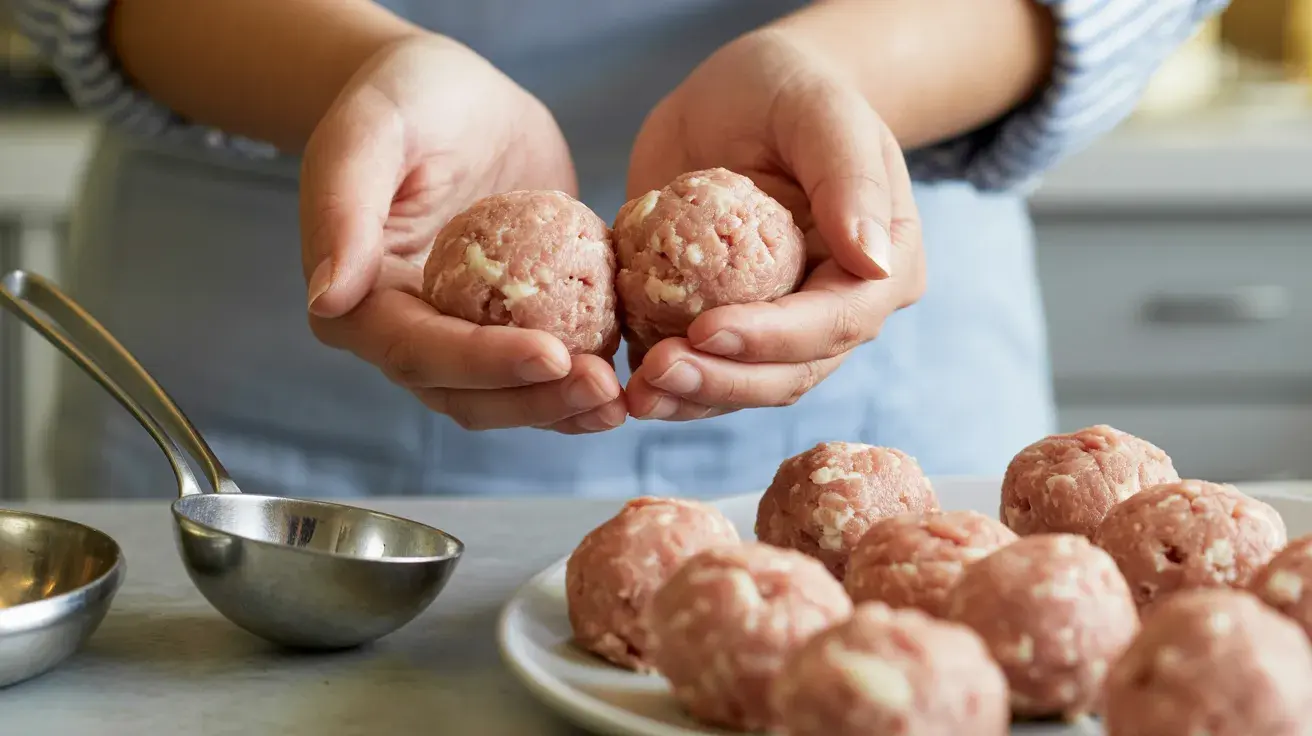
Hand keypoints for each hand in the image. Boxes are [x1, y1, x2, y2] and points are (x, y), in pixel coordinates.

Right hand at [299, 36, 624, 433]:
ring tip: (620, 400)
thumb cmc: (406, 98)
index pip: (419, 350)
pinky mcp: (513, 325)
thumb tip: (328, 297)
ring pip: (508, 397)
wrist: (458, 95)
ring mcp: (462, 337)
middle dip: (535, 399)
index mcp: (359, 301)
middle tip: (603, 388)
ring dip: (563, 408)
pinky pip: (546, 369)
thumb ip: (341, 207)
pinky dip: (582, 382)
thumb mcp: (369, 131)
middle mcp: (406, 333)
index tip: (553, 354)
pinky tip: (628, 379)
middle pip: (466, 394)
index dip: (484, 362)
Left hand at [623, 29, 925, 420]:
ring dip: (691, 397)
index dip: (772, 338)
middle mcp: (835, 311)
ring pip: (744, 385)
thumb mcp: (821, 112)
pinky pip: (702, 369)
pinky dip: (668, 383)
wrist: (739, 95)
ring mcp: (779, 327)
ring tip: (636, 392)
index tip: (705, 330)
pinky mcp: (726, 325)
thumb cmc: (789, 89)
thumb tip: (876, 263)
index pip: (835, 322)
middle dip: (723, 381)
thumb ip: (850, 179)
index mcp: (881, 269)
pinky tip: (626, 382)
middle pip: (789, 372)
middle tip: (657, 373)